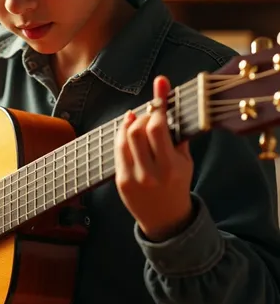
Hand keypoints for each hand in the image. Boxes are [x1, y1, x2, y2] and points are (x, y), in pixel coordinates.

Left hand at [115, 75, 194, 241]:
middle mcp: (151, 173)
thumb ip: (178, 137)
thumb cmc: (178, 185)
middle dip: (144, 115)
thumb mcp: (186, 162)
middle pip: (138, 130)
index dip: (158, 103)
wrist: (166, 220)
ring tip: (139, 119)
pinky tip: (129, 129)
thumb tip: (169, 104)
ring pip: (124, 138)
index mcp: (171, 167)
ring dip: (131, 123)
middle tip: (151, 113)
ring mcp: (133, 178)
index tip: (160, 83)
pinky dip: (122, 136)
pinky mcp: (120, 181)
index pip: (159, 127)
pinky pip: (118, 150)